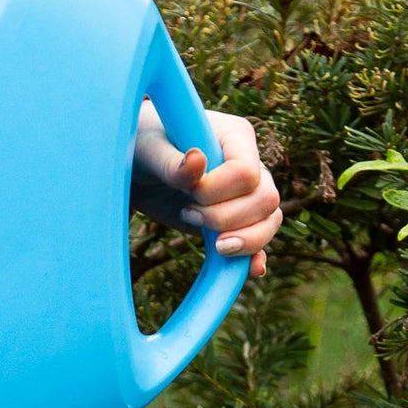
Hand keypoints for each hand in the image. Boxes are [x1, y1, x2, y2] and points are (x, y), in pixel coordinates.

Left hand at [132, 105, 282, 278]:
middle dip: (227, 218)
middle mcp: (249, 164)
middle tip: (187, 214)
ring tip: (214, 247)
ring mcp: (247, 194)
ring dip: (245, 240)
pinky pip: (260, 240)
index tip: (187, 193)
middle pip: (265, 200)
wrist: (138, 168)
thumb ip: (173, 162)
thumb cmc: (144, 147)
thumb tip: (198, 160)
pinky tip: (248, 270)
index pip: (247, 173)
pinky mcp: (238, 220)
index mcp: (235, 137)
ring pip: (269, 220)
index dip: (218, 192)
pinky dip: (254, 257)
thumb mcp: (150, 151)